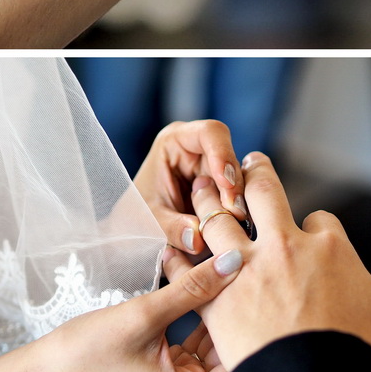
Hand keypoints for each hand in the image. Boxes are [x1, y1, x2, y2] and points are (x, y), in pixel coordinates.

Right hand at [35, 252, 240, 371]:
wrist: (46, 371)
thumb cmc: (86, 353)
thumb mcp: (146, 313)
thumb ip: (193, 286)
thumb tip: (233, 261)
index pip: (241, 354)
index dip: (249, 314)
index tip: (257, 278)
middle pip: (228, 349)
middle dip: (232, 308)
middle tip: (239, 268)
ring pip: (213, 344)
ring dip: (214, 310)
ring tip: (219, 271)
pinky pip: (196, 346)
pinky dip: (197, 318)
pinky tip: (199, 287)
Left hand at [133, 120, 247, 255]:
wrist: (132, 233)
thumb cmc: (134, 217)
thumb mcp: (147, 222)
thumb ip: (172, 227)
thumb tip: (198, 238)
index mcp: (174, 142)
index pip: (209, 133)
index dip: (222, 154)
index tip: (226, 184)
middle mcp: (198, 150)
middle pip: (229, 158)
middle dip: (234, 186)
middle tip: (236, 214)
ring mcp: (212, 169)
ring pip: (238, 178)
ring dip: (238, 201)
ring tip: (236, 225)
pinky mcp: (221, 189)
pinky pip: (237, 195)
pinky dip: (237, 211)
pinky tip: (236, 227)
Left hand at [164, 154, 370, 371]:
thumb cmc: (361, 357)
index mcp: (329, 247)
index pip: (320, 218)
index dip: (315, 225)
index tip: (311, 234)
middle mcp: (286, 247)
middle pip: (265, 193)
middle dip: (256, 175)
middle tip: (248, 164)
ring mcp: (248, 271)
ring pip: (220, 218)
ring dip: (208, 202)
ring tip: (199, 190)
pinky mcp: (217, 300)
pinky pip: (189, 267)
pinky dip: (179, 256)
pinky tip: (172, 251)